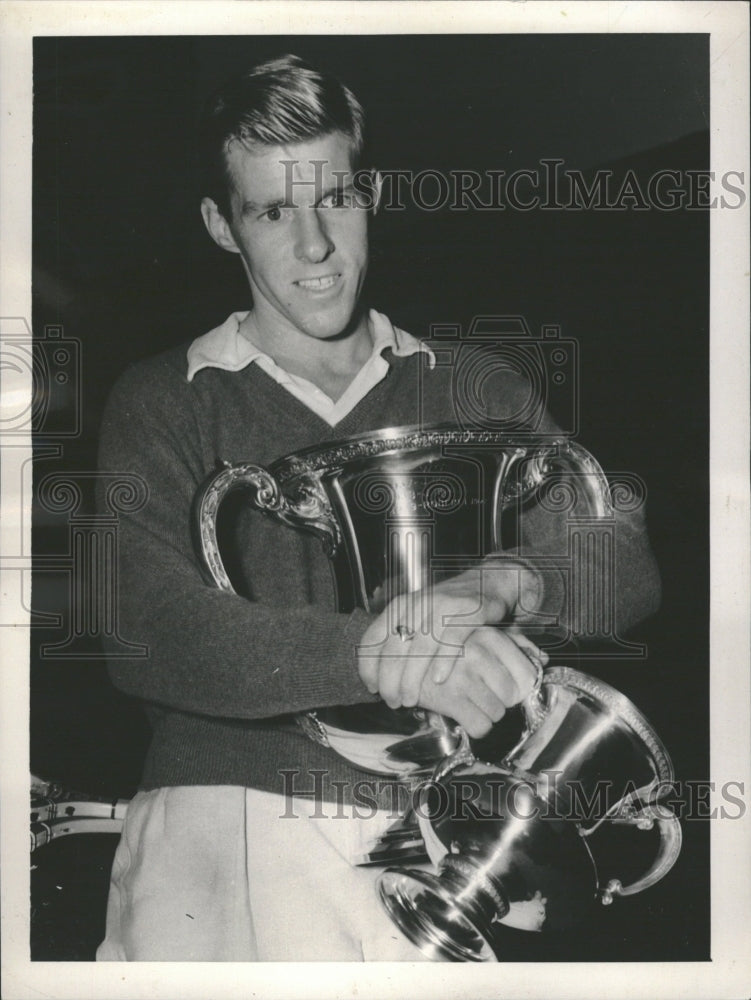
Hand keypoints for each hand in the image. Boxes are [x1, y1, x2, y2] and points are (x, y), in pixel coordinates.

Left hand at [357, 560, 544, 708]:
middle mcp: (418, 605)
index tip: (372, 689)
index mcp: (400, 606)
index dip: (368, 668)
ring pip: (420, 648)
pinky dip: (444, 661)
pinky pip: (452, 639)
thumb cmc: (448, 608)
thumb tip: (379, 677)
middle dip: (390, 682)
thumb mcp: (418, 616)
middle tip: (393, 702)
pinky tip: (439, 681)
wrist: (487, 581)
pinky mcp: (470, 612)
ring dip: (412, 679)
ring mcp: (444, 606)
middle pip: (394, 649)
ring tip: (410, 700)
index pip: (373, 639)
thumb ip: (400, 639)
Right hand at [412, 628, 539, 738]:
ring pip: (497, 713)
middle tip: (484, 696)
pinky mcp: (448, 698)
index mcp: (488, 636)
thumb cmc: (445, 645)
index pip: (528, 673)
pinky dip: (474, 726)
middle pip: (513, 695)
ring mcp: (462, 675)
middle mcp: (478, 653)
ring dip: (486, 714)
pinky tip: (462, 715)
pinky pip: (480, 726)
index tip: (509, 690)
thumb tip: (543, 657)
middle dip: (501, 701)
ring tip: (470, 703)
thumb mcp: (480, 632)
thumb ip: (514, 641)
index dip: (522, 687)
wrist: (400, 654)